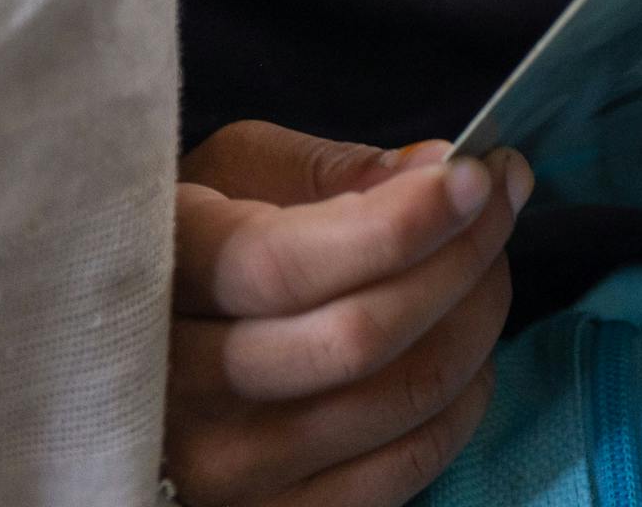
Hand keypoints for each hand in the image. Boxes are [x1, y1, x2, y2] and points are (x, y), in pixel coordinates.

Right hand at [165, 123, 527, 506]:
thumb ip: (325, 170)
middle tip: (499, 200)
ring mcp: (222, 470)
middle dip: (460, 257)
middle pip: (357, 337)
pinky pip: (407, 466)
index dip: (401, 221)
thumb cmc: (194, 248)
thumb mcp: (228, 178)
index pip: (285, 266)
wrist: (142, 364)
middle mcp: (176, 392)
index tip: (478, 173)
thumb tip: (434, 170)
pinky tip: (466, 349)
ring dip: (475, 318)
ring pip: (398, 398)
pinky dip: (464, 399)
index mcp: (155, 283)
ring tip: (487, 265)